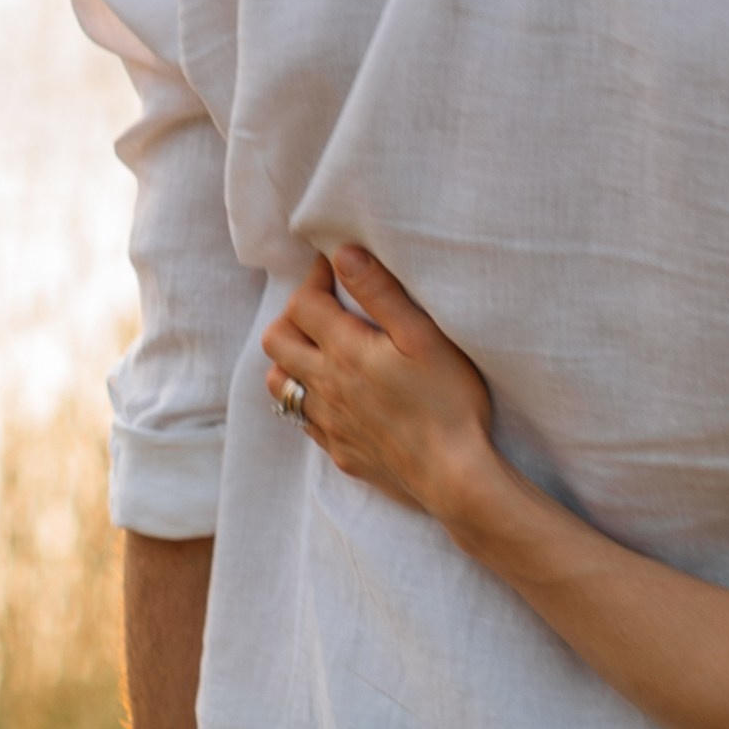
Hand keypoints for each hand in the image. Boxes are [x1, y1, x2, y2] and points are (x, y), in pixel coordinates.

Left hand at [262, 247, 499, 523]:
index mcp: (344, 351)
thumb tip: (343, 254)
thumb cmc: (447, 400)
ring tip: (320, 351)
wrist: (453, 474)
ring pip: (279, 384)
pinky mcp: (339, 450)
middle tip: (324, 309)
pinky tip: (337, 396)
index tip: (335, 270)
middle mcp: (324, 386)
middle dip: (292, 316)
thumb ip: (380, 293)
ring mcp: (328, 422)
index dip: (314, 279)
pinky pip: (304, 420)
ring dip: (290, 361)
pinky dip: (309, 400)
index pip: (302, 303)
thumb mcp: (423, 336)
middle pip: (276, 341)